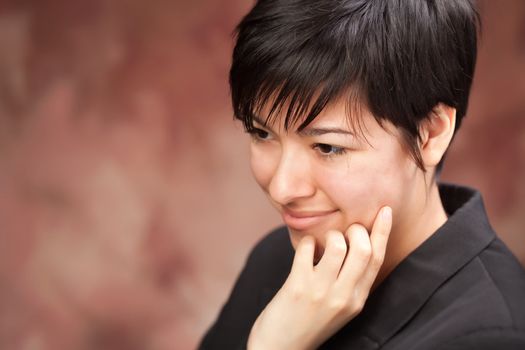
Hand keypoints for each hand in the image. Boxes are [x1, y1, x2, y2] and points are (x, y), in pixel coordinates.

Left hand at [247, 206, 392, 349]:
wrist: (281, 348)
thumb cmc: (310, 322)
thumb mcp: (340, 306)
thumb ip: (351, 281)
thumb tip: (356, 245)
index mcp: (358, 300)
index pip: (377, 260)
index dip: (383, 232)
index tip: (385, 210)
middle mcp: (344, 297)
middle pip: (363, 249)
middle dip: (356, 229)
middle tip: (345, 230)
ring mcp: (321, 292)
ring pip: (337, 244)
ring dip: (330, 234)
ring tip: (322, 244)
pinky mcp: (298, 287)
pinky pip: (307, 248)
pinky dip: (306, 242)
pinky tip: (304, 251)